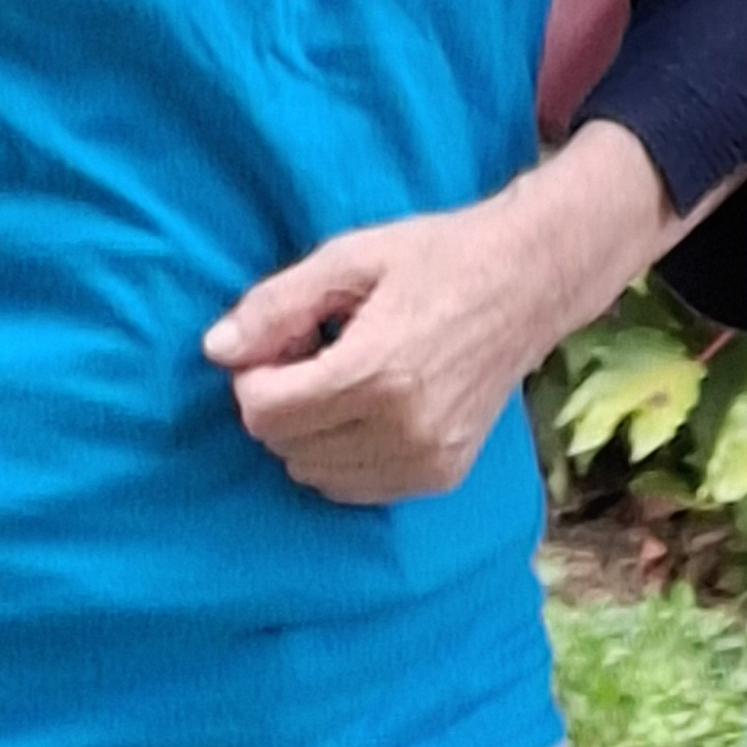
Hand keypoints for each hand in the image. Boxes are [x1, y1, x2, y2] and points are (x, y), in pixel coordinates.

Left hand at [212, 127, 659, 508]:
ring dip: (310, 432)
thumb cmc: (438, 258)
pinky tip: (367, 408)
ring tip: (343, 381)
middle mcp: (404, 429)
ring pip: (315, 475)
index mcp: (377, 372)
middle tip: (314, 354)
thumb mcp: (348, 260)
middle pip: (285, 446)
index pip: (265, 412)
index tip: (283, 341)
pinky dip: (342, 455)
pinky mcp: (442, 475)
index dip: (254, 377)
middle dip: (281, 402)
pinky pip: (355, 488)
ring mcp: (427, 459)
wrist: (530, 282)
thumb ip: (275, 305)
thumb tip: (217, 350)